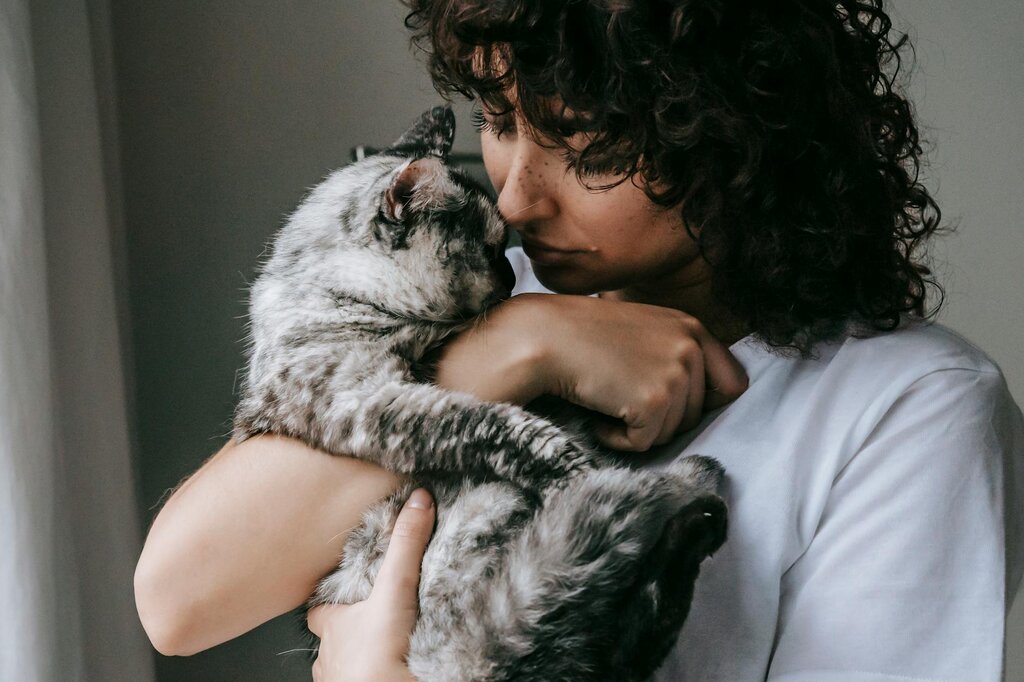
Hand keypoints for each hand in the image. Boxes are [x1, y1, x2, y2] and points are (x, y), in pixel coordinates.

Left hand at [307, 488, 434, 681]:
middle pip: (332, 639)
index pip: (318, 610)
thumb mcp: (394, 591)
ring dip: (359, 656)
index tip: (341, 594)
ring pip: (343, 665)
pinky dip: (370, 677)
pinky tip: (388, 672)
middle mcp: (329, 655)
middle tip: (371, 622)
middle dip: (348, 630)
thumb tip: (418, 500)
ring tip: (383, 649)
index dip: (329, 602)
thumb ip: (406, 547)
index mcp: (332, 626)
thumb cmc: (376, 657)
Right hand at [435, 293, 747, 451]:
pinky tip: (596, 412)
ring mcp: (675, 372)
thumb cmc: (578, 338)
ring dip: (635, 427)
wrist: (541, 337)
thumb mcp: (640, 333)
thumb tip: (701, 401)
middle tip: (618, 394)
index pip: (733, 382)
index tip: (669, 406)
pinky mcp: (654, 400)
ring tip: (604, 397)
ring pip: (670, 433)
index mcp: (691, 327)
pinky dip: (616, 438)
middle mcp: (691, 346)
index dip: (704, 403)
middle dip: (658, 417)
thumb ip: (672, 355)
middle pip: (697, 416)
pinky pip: (644, 444)